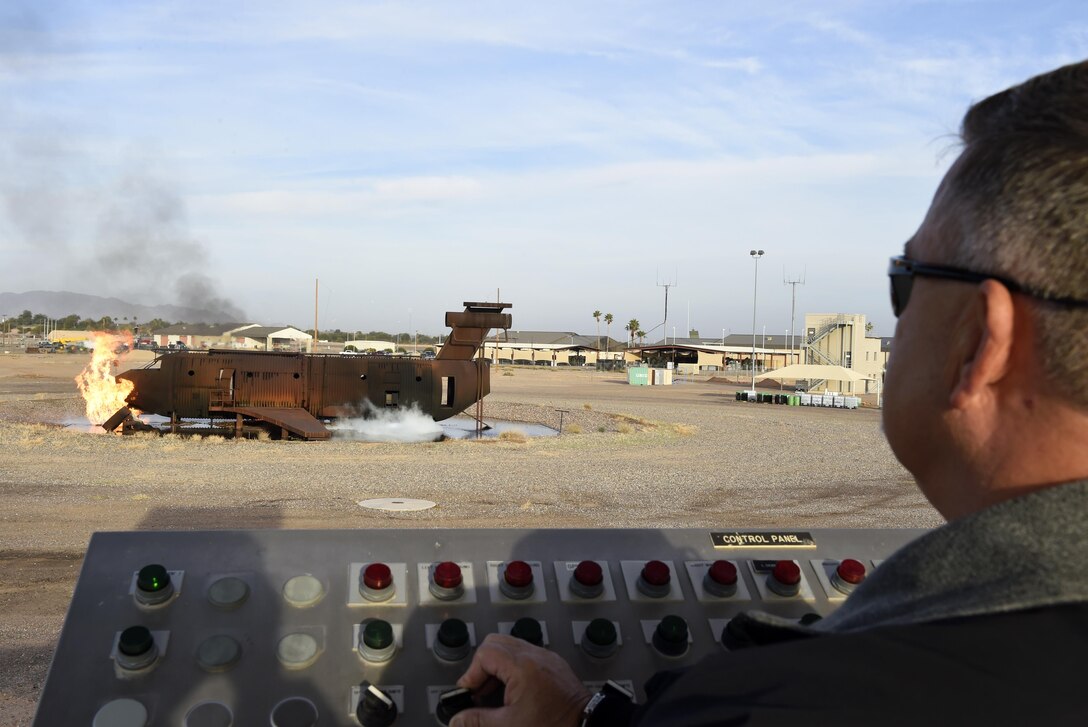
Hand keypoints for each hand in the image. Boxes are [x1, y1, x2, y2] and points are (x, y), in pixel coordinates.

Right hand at [450, 633, 590, 726]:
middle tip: (480, 690)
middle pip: (496, 643)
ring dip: (497, 666)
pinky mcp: (553, 664)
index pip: (485, 653)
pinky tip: (514, 690)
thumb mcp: (510, 725)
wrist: (587, 726)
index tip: (469, 693)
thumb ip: (479, 721)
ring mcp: (545, 657)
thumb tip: (458, 720)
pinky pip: (527, 654)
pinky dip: (514, 667)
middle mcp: (534, 655)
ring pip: (511, 646)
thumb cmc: (555, 724)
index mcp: (522, 666)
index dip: (472, 674)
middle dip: (482, 666)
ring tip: (495, 693)